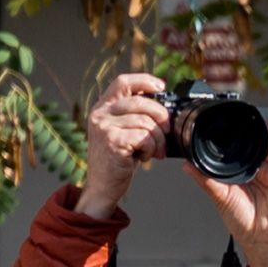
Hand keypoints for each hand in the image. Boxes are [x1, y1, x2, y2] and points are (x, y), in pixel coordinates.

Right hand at [79, 71, 168, 212]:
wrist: (103, 186)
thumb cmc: (118, 159)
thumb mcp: (122, 132)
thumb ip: (135, 116)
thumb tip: (164, 107)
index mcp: (102, 107)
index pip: (123, 82)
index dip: (144, 80)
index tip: (161, 87)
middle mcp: (100, 113)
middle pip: (140, 101)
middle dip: (161, 116)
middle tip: (168, 131)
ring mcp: (104, 127)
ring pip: (146, 122)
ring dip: (158, 139)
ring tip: (155, 151)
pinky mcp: (112, 141)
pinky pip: (144, 137)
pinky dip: (151, 149)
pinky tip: (145, 157)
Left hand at [191, 113, 267, 266]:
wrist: (260, 238)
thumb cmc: (240, 220)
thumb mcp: (219, 196)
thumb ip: (204, 179)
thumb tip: (185, 165)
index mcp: (239, 171)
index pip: (235, 148)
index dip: (230, 135)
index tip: (222, 120)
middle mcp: (255, 168)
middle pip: (252, 143)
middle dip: (249, 128)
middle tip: (241, 113)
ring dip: (265, 128)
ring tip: (259, 113)